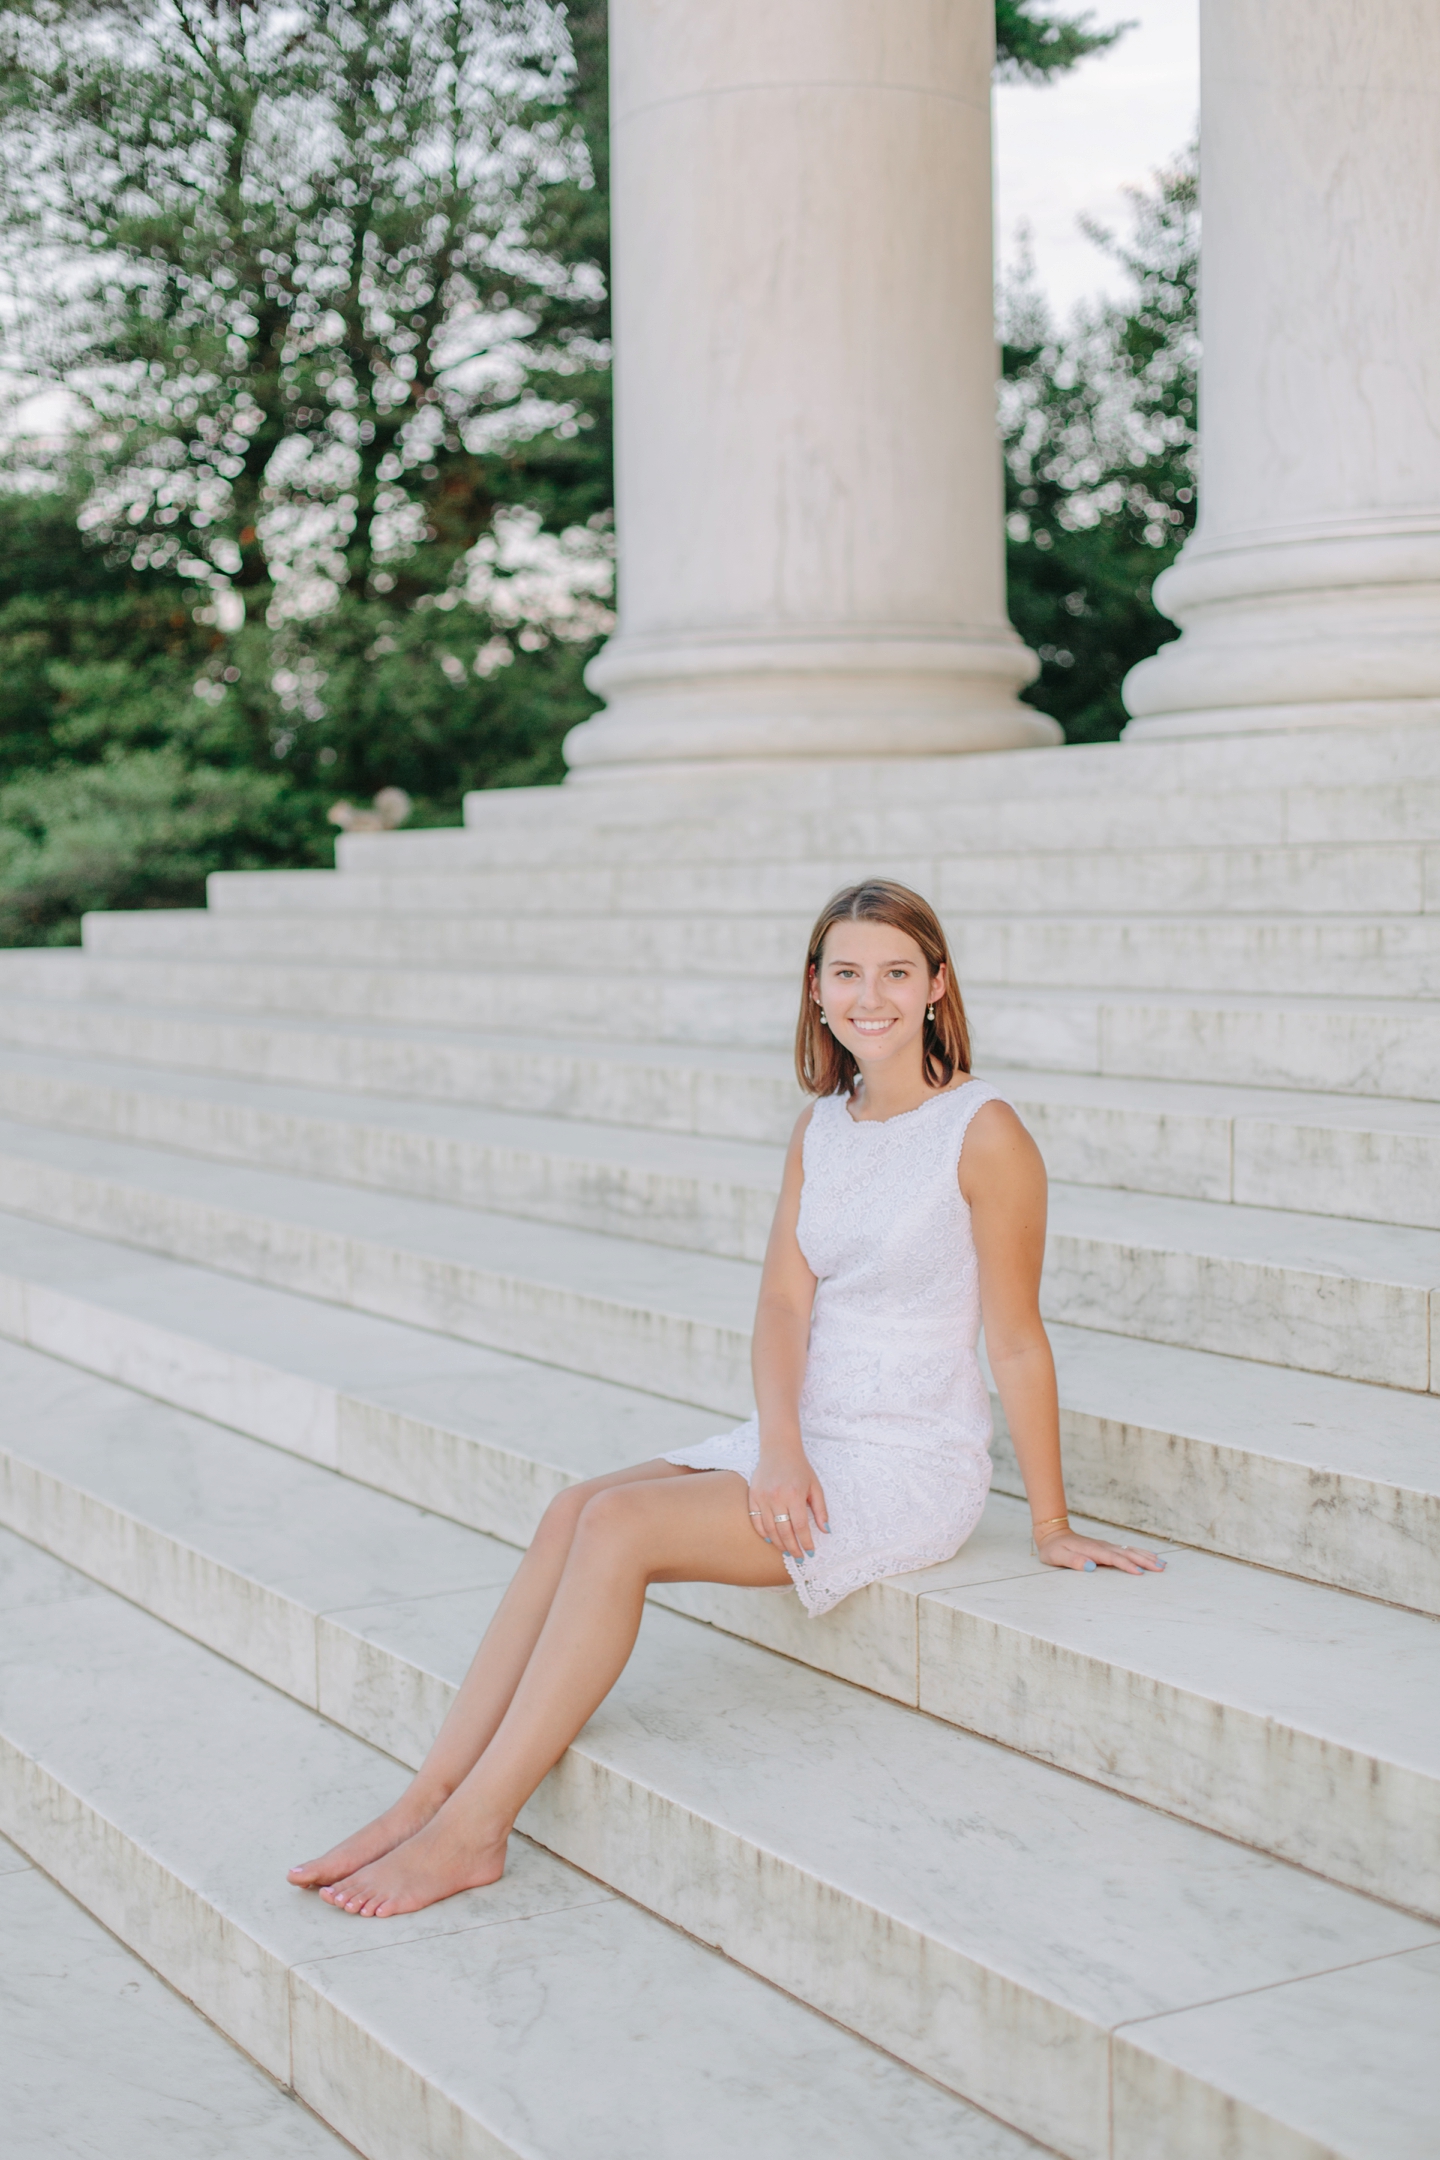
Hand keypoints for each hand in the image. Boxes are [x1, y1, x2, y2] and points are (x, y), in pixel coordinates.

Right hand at [748, 1455, 828, 1563]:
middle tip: (799, 1558)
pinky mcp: (752, 1495)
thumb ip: (821, 1510)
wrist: (779, 1449)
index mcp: (795, 1494)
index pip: (801, 1526)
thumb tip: (827, 1531)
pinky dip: (762, 1532)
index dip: (806, 1542)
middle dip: (793, 1548)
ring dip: (779, 1543)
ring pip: (769, 1529)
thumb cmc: (800, 1468)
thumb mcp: (815, 1487)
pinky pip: (755, 1520)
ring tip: (787, 1550)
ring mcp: (762, 1497)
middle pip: (784, 1531)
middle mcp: (777, 1497)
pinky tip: (771, 1539)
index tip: (810, 1553)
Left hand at [1037, 1530, 1164, 1574]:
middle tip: (1161, 1568)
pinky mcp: (1107, 1547)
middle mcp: (1102, 1546)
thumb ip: (1073, 1561)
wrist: (1053, 1533)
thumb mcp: (1057, 1556)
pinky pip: (1127, 1550)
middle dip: (1144, 1561)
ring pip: (1129, 1550)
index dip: (1127, 1565)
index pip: (1113, 1558)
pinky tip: (1151, 1556)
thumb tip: (1092, 1567)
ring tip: (1162, 1563)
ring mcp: (1106, 1546)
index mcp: (1092, 1550)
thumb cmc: (1053, 1548)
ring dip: (1146, 1556)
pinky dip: (1140, 1553)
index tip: (1140, 1573)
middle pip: (1127, 1553)